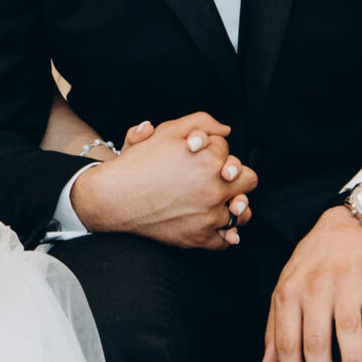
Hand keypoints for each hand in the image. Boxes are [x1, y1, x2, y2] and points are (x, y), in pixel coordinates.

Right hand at [72, 112, 256, 248]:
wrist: (113, 198)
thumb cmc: (138, 164)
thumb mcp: (167, 131)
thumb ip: (201, 122)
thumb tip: (225, 131)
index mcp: (210, 160)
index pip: (228, 152)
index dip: (214, 152)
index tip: (198, 157)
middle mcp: (215, 189)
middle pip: (248, 180)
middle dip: (235, 176)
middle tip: (219, 178)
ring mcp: (210, 216)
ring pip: (241, 212)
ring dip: (234, 205)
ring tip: (223, 202)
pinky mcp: (200, 238)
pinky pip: (226, 240)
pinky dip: (224, 235)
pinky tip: (217, 226)